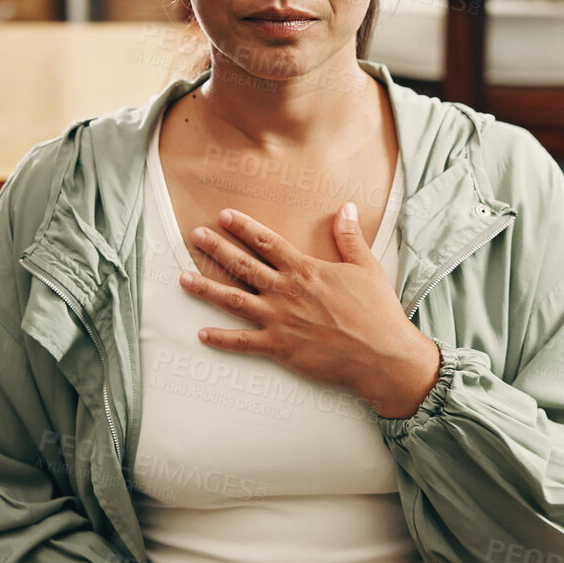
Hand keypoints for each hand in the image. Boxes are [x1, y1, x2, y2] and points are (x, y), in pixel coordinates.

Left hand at [180, 205, 440, 416]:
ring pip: (234, 300)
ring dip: (207, 289)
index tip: (223, 215)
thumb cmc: (377, 311)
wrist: (381, 354)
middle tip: (195, 236)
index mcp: (305, 270)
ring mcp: (280, 320)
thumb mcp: (367, 267)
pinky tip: (201, 334)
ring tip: (183, 279)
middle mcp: (286, 291)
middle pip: (243, 265)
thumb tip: (345, 208)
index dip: (243, 227)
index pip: (266, 242)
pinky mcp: (280, 347)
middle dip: (216, 249)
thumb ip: (349, 237)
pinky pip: (243, 342)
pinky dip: (221, 339)